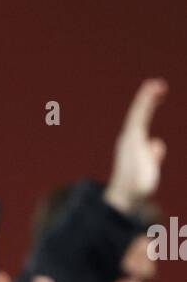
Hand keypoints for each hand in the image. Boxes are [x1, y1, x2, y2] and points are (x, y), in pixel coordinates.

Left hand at [104, 79, 167, 215]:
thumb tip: (156, 144)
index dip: (147, 99)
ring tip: (157, 89)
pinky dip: (148, 114)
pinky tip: (152, 101)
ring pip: (139, 118)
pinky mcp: (137, 148)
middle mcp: (129, 138)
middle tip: (158, 84)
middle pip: (138, 113)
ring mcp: (133, 143)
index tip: (156, 85)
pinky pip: (142, 125)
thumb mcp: (143, 180)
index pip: (139, 114)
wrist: (124, 198)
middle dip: (147, 98)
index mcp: (131, 140)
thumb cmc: (135, 189)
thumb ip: (150, 165)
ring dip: (148, 103)